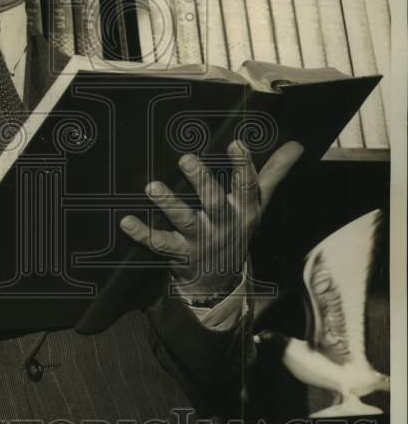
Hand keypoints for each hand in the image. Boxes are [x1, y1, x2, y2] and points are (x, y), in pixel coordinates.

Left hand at [120, 140, 303, 300]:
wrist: (221, 281)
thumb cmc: (237, 230)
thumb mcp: (258, 204)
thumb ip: (274, 173)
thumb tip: (298, 145)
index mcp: (243, 209)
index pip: (247, 186)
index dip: (242, 165)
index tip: (236, 143)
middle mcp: (223, 224)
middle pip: (214, 202)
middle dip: (202, 181)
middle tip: (186, 159)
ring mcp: (201, 240)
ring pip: (185, 221)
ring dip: (169, 204)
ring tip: (152, 187)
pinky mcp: (179, 253)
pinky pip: (159, 243)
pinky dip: (143, 233)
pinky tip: (126, 221)